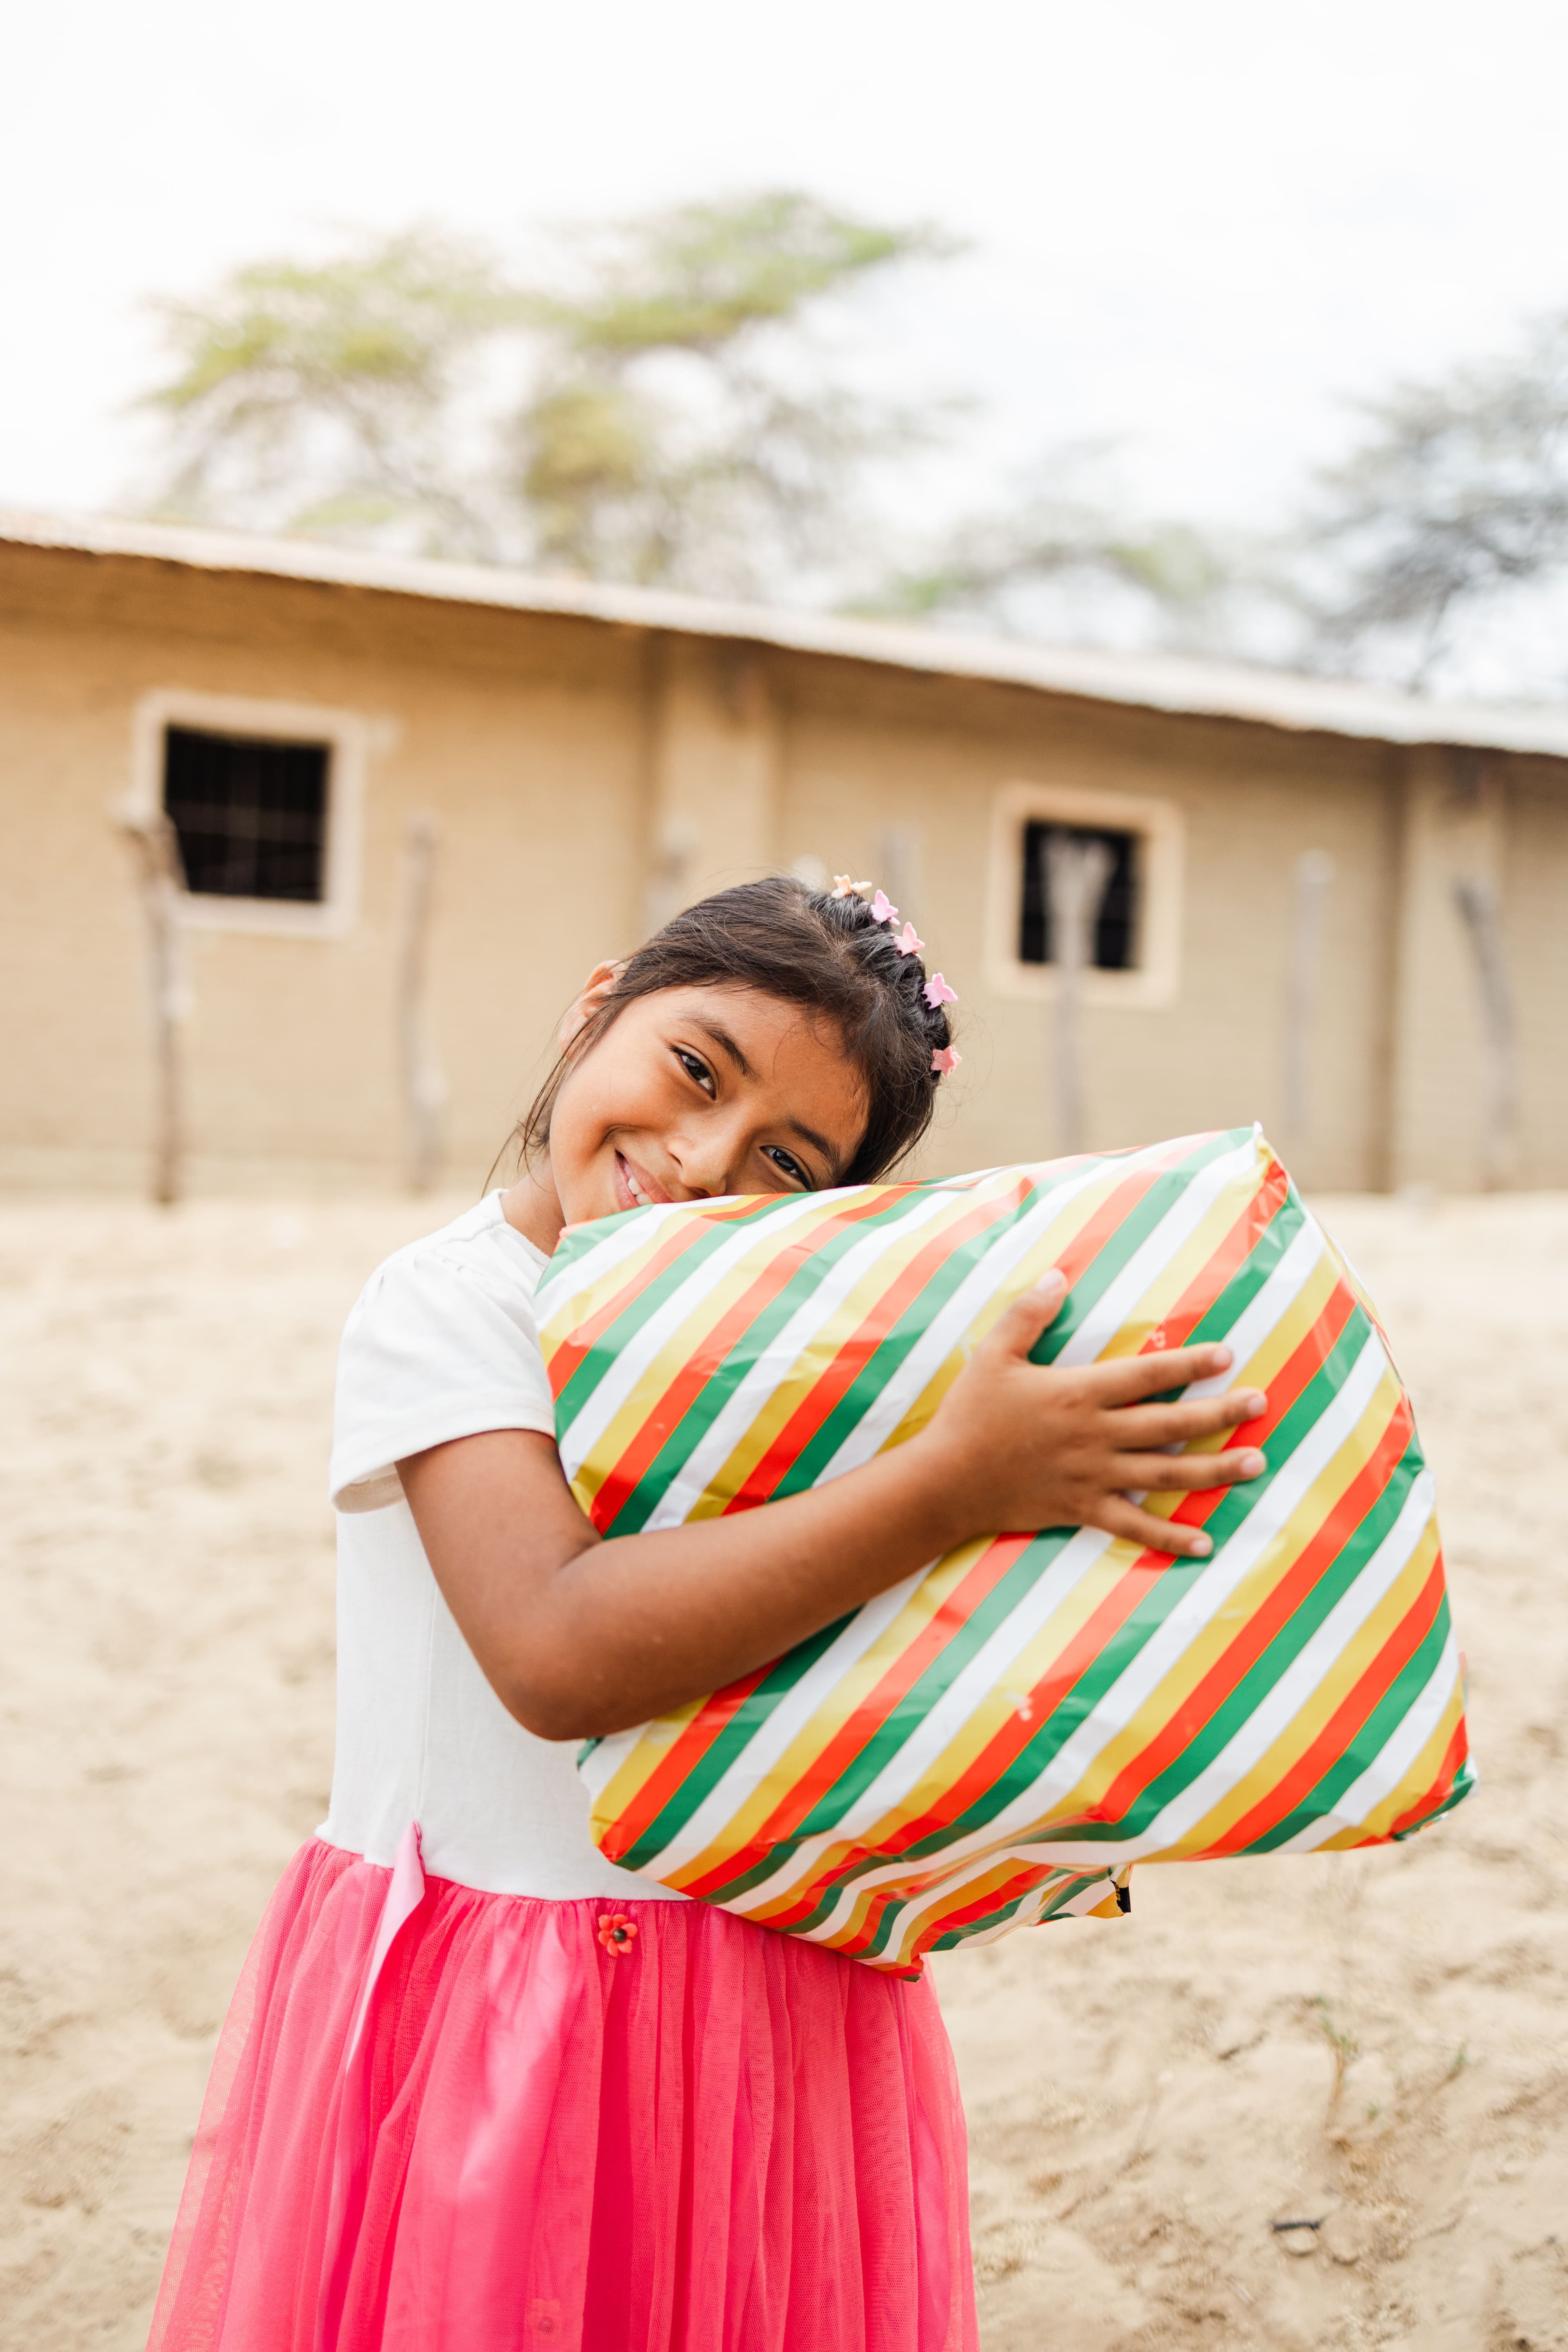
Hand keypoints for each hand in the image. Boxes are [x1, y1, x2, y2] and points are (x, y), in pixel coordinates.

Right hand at [917, 1271, 1266, 1559]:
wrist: (945, 1480)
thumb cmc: (969, 1414)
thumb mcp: (994, 1354)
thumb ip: (1028, 1314)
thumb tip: (1059, 1276)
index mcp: (1078, 1392)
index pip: (1147, 1375)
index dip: (1189, 1365)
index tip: (1227, 1356)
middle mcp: (1094, 1435)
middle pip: (1171, 1424)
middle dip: (1221, 1413)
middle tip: (1261, 1404)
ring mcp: (1093, 1476)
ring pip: (1166, 1474)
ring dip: (1215, 1470)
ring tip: (1254, 1463)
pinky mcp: (1082, 1509)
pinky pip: (1135, 1524)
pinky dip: (1171, 1536)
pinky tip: (1205, 1542)